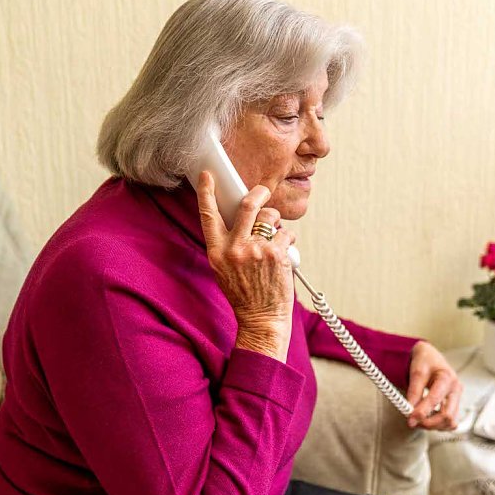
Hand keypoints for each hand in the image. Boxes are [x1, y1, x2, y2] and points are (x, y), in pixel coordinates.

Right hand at [196, 171, 296, 361]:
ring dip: (276, 223)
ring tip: (276, 237)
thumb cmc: (244, 294)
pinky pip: (286, 234)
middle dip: (259, 193)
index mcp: (216, 252)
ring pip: (270, 217)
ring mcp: (255, 250)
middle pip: (247, 205)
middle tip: (263, 191)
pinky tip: (284, 254)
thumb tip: (242, 219)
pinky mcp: (275, 254)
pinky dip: (288, 241)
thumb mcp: (224, 269)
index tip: (207, 176)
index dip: (206, 193)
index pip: (208, 216)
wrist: (261, 319)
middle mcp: (233, 249)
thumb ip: (228, 244)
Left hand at [405, 341, 462, 430]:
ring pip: (450, 422)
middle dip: (429, 422)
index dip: (422, 412)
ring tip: (418, 420)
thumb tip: (410, 411)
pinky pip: (450, 422)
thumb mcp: (417, 372)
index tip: (410, 420)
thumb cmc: (425, 362)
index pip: (435, 399)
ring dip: (433, 426)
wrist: (431, 357)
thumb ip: (414, 391)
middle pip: (447, 415)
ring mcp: (457, 398)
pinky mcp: (455, 405)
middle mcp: (456, 389)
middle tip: (413, 422)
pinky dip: (439, 425)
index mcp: (447, 377)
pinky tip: (427, 420)